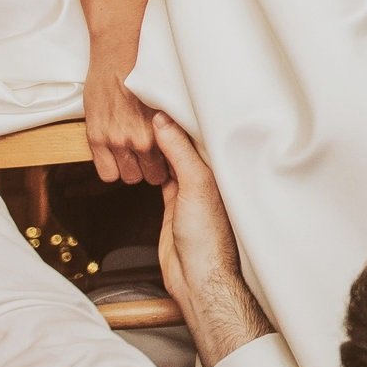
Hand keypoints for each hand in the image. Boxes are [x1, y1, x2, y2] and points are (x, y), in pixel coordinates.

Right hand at [85, 66, 166, 185]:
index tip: (171, 161)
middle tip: (152, 157)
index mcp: (164, 130)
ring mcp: (118, 140)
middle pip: (153, 176)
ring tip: (134, 154)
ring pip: (130, 177)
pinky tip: (118, 156)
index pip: (175, 166)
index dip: (172, 166)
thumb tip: (186, 144)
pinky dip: (113, 168)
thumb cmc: (145, 75)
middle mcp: (142, 139)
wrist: (119, 55)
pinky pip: (107, 173)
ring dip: (132, 168)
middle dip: (153, 168)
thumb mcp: (169, 103)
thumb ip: (174, 126)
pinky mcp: (97, 138)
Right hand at [153, 114, 240, 307]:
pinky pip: (164, 174)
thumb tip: (163, 120)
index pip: (203, 131)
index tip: (170, 89)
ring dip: (162, 141)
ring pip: (174, 157)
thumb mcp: (195, 187)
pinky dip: (155, 162)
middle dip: (174, 122)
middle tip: (153, 95)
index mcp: (219, 168)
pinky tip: (147, 146)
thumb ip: (181, 153)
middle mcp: (207, 176)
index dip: (187, 112)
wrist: (197, 277)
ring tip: (147, 113)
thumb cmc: (208, 237)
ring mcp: (190, 190)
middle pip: (188, 142)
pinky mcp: (174, 203)